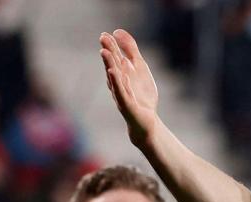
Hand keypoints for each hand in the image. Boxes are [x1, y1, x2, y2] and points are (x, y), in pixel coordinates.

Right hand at [99, 29, 159, 146]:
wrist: (147, 121)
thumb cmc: (141, 94)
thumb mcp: (140, 68)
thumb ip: (131, 50)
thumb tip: (118, 31)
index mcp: (121, 73)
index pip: (114, 58)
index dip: (110, 46)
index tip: (106, 34)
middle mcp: (117, 83)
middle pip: (112, 65)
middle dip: (108, 52)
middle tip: (103, 38)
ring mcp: (121, 94)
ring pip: (114, 78)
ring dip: (109, 65)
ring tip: (105, 52)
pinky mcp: (126, 105)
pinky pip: (120, 92)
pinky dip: (117, 83)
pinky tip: (114, 73)